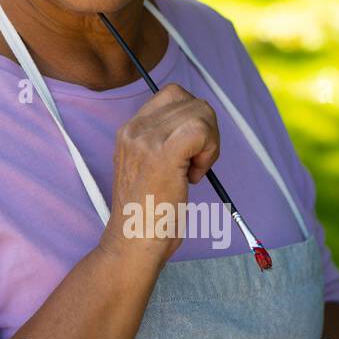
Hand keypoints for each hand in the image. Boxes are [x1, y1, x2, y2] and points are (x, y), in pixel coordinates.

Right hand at [99, 83, 219, 269]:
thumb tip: (201, 125)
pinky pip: (201, 130)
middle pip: (193, 101)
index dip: (192, 120)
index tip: (187, 153)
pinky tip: (195, 175)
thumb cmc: (148, 214)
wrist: (133, 242)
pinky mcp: (163, 154)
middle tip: (193, 166)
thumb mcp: (149, 167)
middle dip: (206, 132)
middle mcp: (134, 129)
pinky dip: (209, 151)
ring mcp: (146, 139)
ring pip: (201, 113)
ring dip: (209, 144)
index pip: (174, 95)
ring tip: (192, 172)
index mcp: (129, 130)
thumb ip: (164, 142)